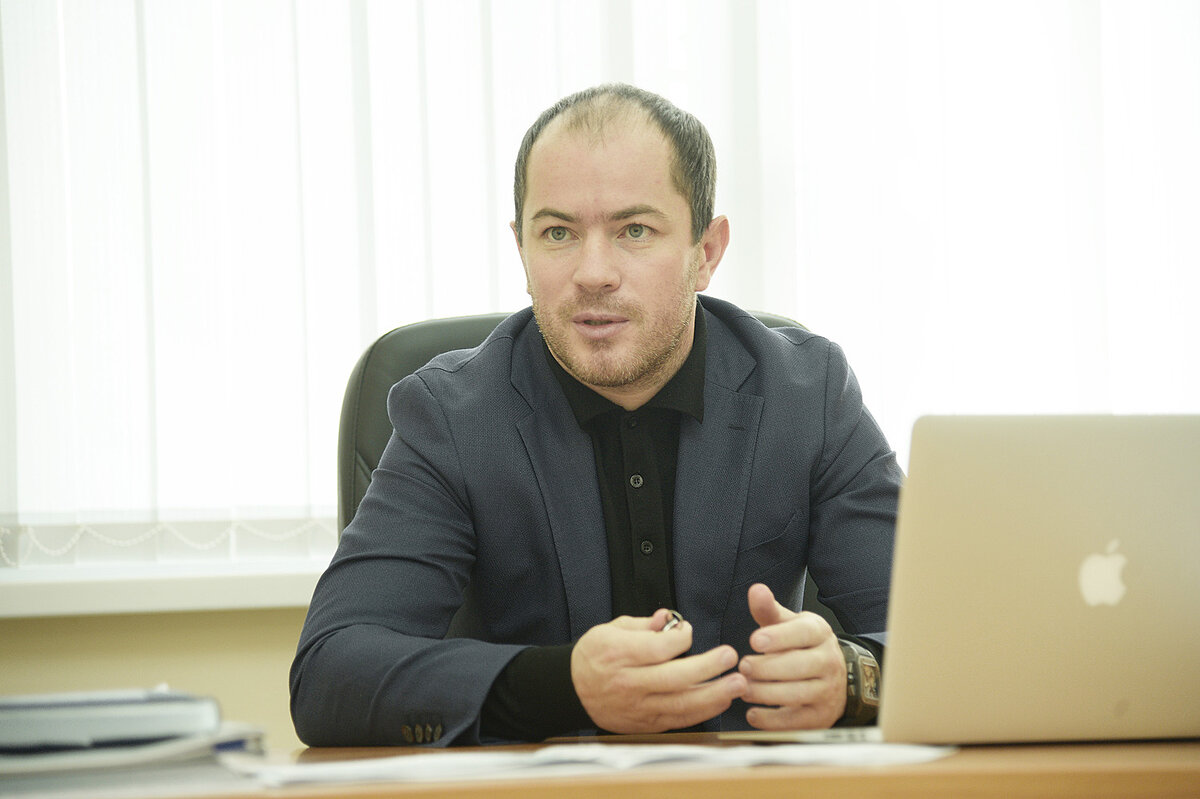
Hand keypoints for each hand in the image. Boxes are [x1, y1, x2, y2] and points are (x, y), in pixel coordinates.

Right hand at [570, 608, 746, 733]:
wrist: (572, 690)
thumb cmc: (594, 656)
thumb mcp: (611, 629)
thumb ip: (643, 625)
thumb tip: (668, 619)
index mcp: (618, 654)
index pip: (658, 648)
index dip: (680, 638)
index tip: (688, 631)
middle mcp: (628, 683)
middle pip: (674, 678)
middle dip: (707, 667)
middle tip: (730, 655)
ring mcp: (637, 707)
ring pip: (680, 704)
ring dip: (713, 695)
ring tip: (737, 684)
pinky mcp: (645, 723)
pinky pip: (678, 720)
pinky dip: (702, 712)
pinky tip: (720, 700)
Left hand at [738, 583, 846, 729]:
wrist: (834, 676)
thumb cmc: (801, 646)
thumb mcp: (788, 624)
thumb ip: (769, 610)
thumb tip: (756, 589)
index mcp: (819, 633)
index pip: (803, 633)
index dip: (779, 637)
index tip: (754, 640)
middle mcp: (829, 661)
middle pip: (799, 665)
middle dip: (768, 668)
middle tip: (743, 667)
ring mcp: (828, 691)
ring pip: (797, 693)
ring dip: (766, 693)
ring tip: (743, 689)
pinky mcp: (820, 717)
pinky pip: (796, 722)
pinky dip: (772, 720)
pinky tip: (752, 714)